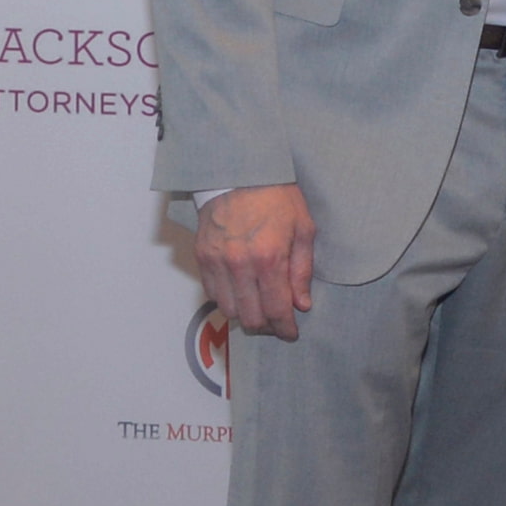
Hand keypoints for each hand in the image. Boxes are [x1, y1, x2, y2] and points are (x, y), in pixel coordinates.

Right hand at [197, 184, 316, 339]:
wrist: (240, 172)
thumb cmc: (277, 197)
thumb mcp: (303, 229)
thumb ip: (302, 271)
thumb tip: (302, 304)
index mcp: (269, 258)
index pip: (276, 309)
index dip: (285, 328)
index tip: (291, 333)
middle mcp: (239, 265)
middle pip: (250, 316)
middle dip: (267, 327)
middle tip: (277, 324)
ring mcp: (217, 262)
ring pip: (228, 309)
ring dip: (245, 316)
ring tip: (260, 310)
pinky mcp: (202, 257)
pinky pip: (212, 293)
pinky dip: (227, 300)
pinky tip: (241, 294)